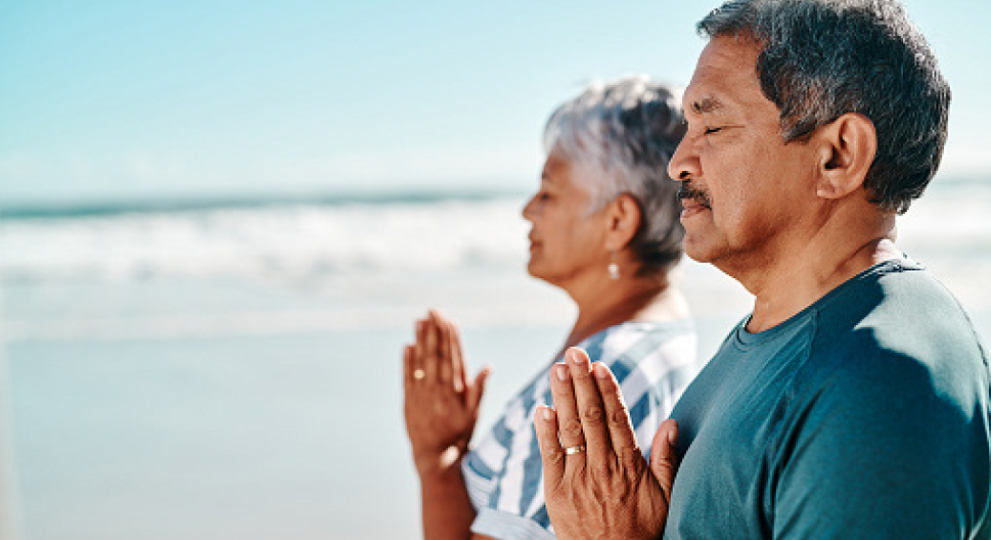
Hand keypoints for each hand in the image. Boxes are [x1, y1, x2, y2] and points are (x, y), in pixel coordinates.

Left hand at [404, 310, 489, 477]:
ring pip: (421, 362)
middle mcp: (437, 391)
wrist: (436, 457)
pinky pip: (407, 376)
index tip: (450, 320)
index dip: (451, 338)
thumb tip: (488, 366)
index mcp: (455, 392)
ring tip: (420, 320)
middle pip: (436, 355)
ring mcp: (421, 395)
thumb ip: (479, 389)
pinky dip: (407, 361)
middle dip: (435, 331)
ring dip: (420, 340)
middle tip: (433, 311)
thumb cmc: (459, 434)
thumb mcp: (474, 413)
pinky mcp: (408, 400)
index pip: (453, 359)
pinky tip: (408, 345)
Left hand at [534, 347, 678, 539]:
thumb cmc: (643, 530)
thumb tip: (672, 423)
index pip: (617, 417)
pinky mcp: (556, 492)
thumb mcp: (666, 498)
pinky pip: (550, 455)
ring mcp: (578, 479)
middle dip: (581, 381)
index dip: (607, 388)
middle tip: (575, 353)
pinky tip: (542, 408)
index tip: (599, 365)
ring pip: (570, 429)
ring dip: (562, 397)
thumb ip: (667, 459)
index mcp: (629, 465)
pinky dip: (545, 431)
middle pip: (591, 415)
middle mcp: (603, 467)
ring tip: (557, 369)